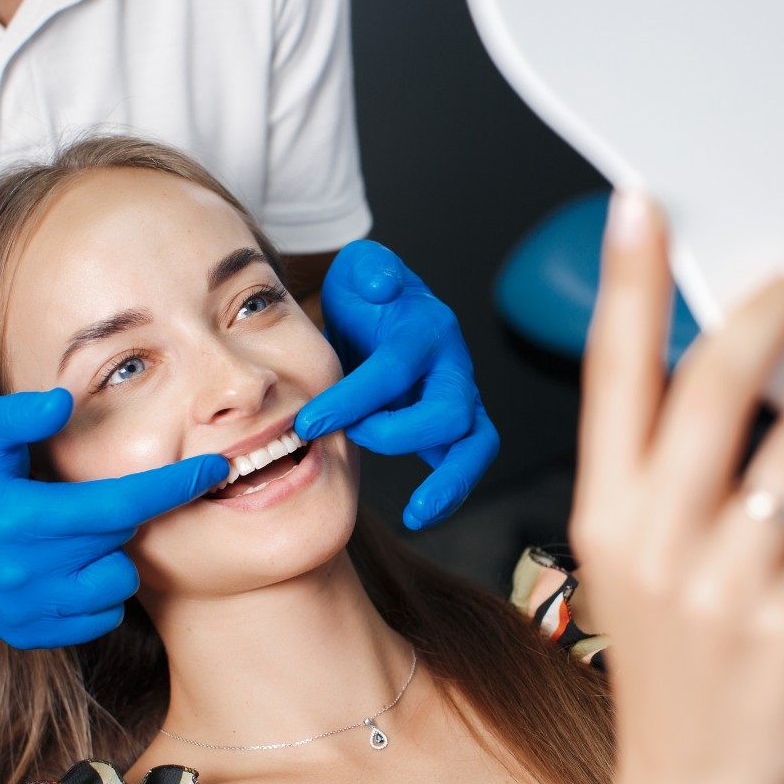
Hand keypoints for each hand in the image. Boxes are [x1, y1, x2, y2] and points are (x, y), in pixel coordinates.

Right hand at [0, 389, 227, 648]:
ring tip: (77, 538)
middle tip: (95, 501)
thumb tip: (64, 401)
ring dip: (112, 558)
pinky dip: (97, 593)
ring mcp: (28, 608)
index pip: (120, 503)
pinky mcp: (30, 633)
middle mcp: (26, 571)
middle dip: (126, 516)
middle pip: (123, 541)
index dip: (173, 486)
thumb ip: (20, 413)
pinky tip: (70, 569)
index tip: (215, 470)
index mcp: (20, 519)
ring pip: (117, 585)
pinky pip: (100, 618)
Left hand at [295, 240, 498, 529]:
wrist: (384, 314)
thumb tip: (380, 286)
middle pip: (448, 409)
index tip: (307, 422)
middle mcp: (452, 364)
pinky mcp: (457, 427)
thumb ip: (369, 268)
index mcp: (426, 327)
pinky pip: (466, 462)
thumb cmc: (368, 296)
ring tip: (418, 513)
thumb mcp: (361, 269)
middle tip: (347, 439)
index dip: (352, 397)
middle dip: (395, 434)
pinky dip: (450, 492)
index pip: (394, 368)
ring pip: (475, 443)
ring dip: (449, 481)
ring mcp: (460, 398)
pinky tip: (422, 515)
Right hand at [572, 192, 783, 783]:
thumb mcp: (628, 557)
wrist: (690, 779)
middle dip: (765, 309)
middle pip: (710, 390)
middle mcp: (655, 540)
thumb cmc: (664, 656)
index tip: (643, 206)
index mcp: (603, 513)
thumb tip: (695, 365)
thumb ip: (652, 468)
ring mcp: (727, 585)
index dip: (626, 282)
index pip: (610, 374)